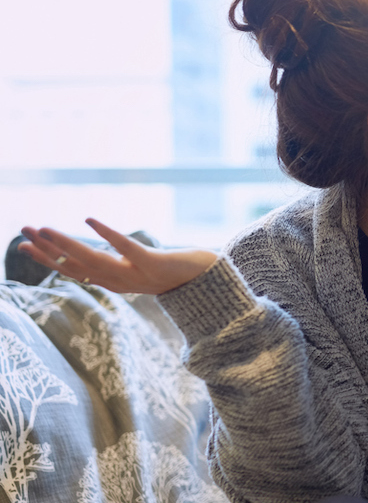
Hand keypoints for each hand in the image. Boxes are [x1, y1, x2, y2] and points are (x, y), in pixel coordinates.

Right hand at [18, 219, 216, 294]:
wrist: (210, 280)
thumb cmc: (176, 270)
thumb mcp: (142, 267)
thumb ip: (119, 261)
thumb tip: (96, 250)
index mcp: (117, 282)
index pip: (75, 271)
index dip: (48, 260)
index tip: (22, 246)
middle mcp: (123, 282)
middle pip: (78, 267)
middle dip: (47, 251)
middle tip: (21, 233)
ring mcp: (138, 275)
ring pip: (95, 260)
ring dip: (67, 244)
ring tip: (43, 229)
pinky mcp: (155, 264)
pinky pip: (128, 249)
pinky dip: (108, 235)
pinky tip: (89, 219)